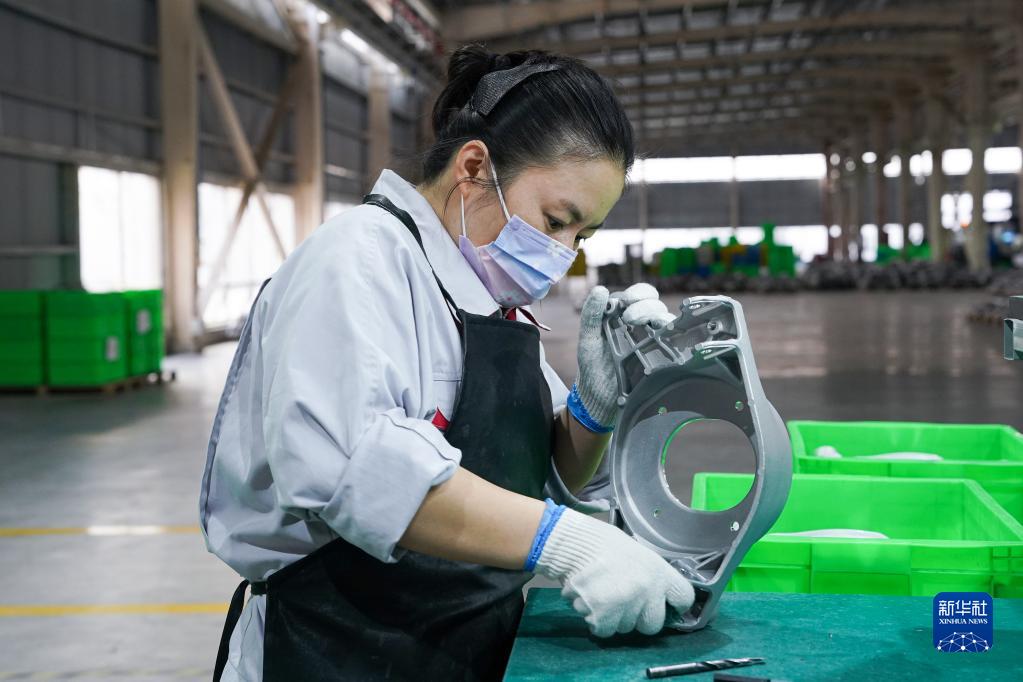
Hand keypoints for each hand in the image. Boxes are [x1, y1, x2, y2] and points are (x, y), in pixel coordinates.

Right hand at [533, 508, 693, 636]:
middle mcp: (647, 590)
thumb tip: (658, 597)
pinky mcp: (604, 615)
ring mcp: (626, 604)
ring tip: (602, 595)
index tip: (667, 605)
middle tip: (625, 603)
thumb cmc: (603, 544)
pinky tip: (591, 602)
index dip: (676, 604)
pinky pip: (605, 630)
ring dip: (615, 617)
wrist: (573, 542)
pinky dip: (597, 621)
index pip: (684, 597)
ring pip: (626, 628)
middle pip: (653, 623)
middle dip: (640, 618)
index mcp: (659, 571)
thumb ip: (650, 576)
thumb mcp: (637, 553)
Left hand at [572, 283, 674, 429]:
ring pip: (667, 320)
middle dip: (645, 306)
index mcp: (625, 315)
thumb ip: (591, 314)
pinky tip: (664, 339)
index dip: (638, 293)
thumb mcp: (588, 338)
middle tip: (629, 318)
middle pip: (656, 305)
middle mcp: (642, 325)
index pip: (641, 295)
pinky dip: (674, 336)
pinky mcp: (662, 358)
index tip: (627, 301)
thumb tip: (600, 289)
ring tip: (646, 327)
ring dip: (659, 318)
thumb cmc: (592, 366)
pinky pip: (675, 342)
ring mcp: (653, 341)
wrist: (598, 397)